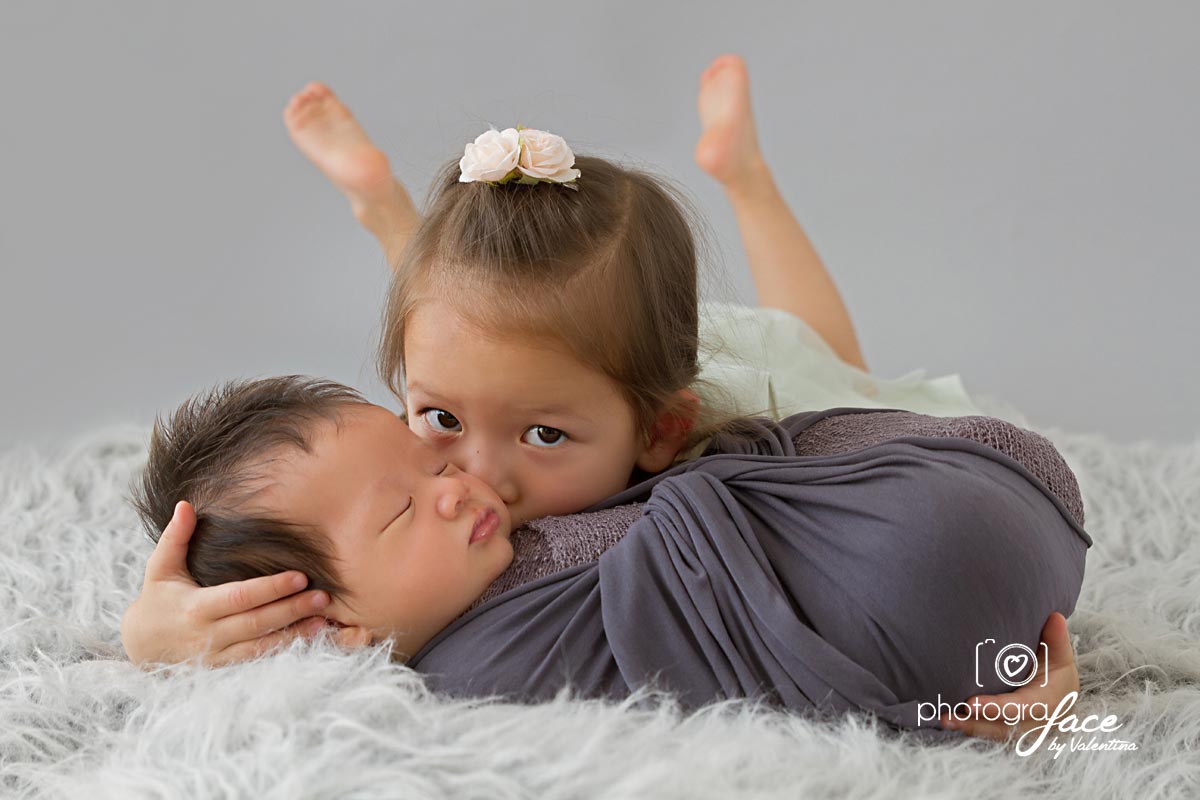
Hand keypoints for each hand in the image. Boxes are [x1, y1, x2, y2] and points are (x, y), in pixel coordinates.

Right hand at [121, 500, 371, 666]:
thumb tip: (185, 505)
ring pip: (260, 647)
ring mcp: (216, 656)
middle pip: (255, 623)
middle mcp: (207, 636)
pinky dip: (283, 652)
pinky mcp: (223, 669)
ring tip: (323, 621)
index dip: (270, 589)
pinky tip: (308, 641)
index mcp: (195, 608)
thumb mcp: (159, 569)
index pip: (239, 597)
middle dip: (291, 610)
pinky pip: (257, 661)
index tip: (300, 576)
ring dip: (294, 635)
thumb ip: (174, 537)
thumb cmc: (157, 600)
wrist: (139, 648)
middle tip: (323, 596)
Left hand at [940, 612, 1078, 741]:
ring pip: (993, 734)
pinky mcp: (1009, 732)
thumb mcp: (1059, 654)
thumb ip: (1055, 639)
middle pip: (1004, 728)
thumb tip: (1055, 616)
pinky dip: (970, 729)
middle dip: (975, 724)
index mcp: (1049, 703)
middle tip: (947, 717)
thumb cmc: (1055, 669)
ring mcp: (1022, 732)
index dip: (996, 708)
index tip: (970, 703)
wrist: (1062, 692)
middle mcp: (1035, 723)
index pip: (1021, 708)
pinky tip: (948, 722)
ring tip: (943, 719)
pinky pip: (988, 734)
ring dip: (968, 728)